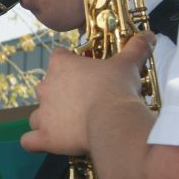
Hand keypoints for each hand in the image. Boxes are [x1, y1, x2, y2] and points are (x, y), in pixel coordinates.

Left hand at [21, 33, 154, 155]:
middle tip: (85, 101)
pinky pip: (29, 141)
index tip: (86, 70)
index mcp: (61, 66)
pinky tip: (48, 143)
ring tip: (70, 124)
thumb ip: (135, 48)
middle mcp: (45, 88)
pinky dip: (36, 142)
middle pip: (47, 87)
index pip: (59, 56)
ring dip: (49, 119)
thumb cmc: (117, 89)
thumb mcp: (128, 64)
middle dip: (62, 93)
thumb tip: (148, 35)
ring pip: (38, 115)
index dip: (71, 62)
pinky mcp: (45, 136)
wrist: (113, 121)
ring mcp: (42, 113)